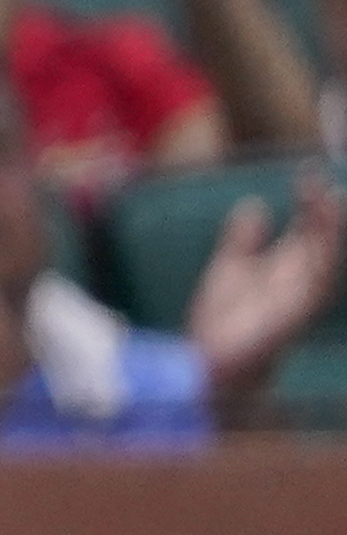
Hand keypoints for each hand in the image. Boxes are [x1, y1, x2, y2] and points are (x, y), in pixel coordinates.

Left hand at [184, 175, 344, 393]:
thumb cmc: (222, 320)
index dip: (311, 205)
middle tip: (319, 181)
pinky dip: (319, 264)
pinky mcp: (293, 319)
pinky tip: (318, 242)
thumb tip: (256, 205)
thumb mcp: (230, 268)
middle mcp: (298, 284)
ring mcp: (299, 302)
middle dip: (324, 214)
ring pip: (325, 262)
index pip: (307, 232)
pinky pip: (313, 289)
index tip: (309, 174)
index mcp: (285, 270)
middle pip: (321, 243)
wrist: (207, 360)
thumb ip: (244, 239)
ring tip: (325, 201)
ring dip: (327, 233)